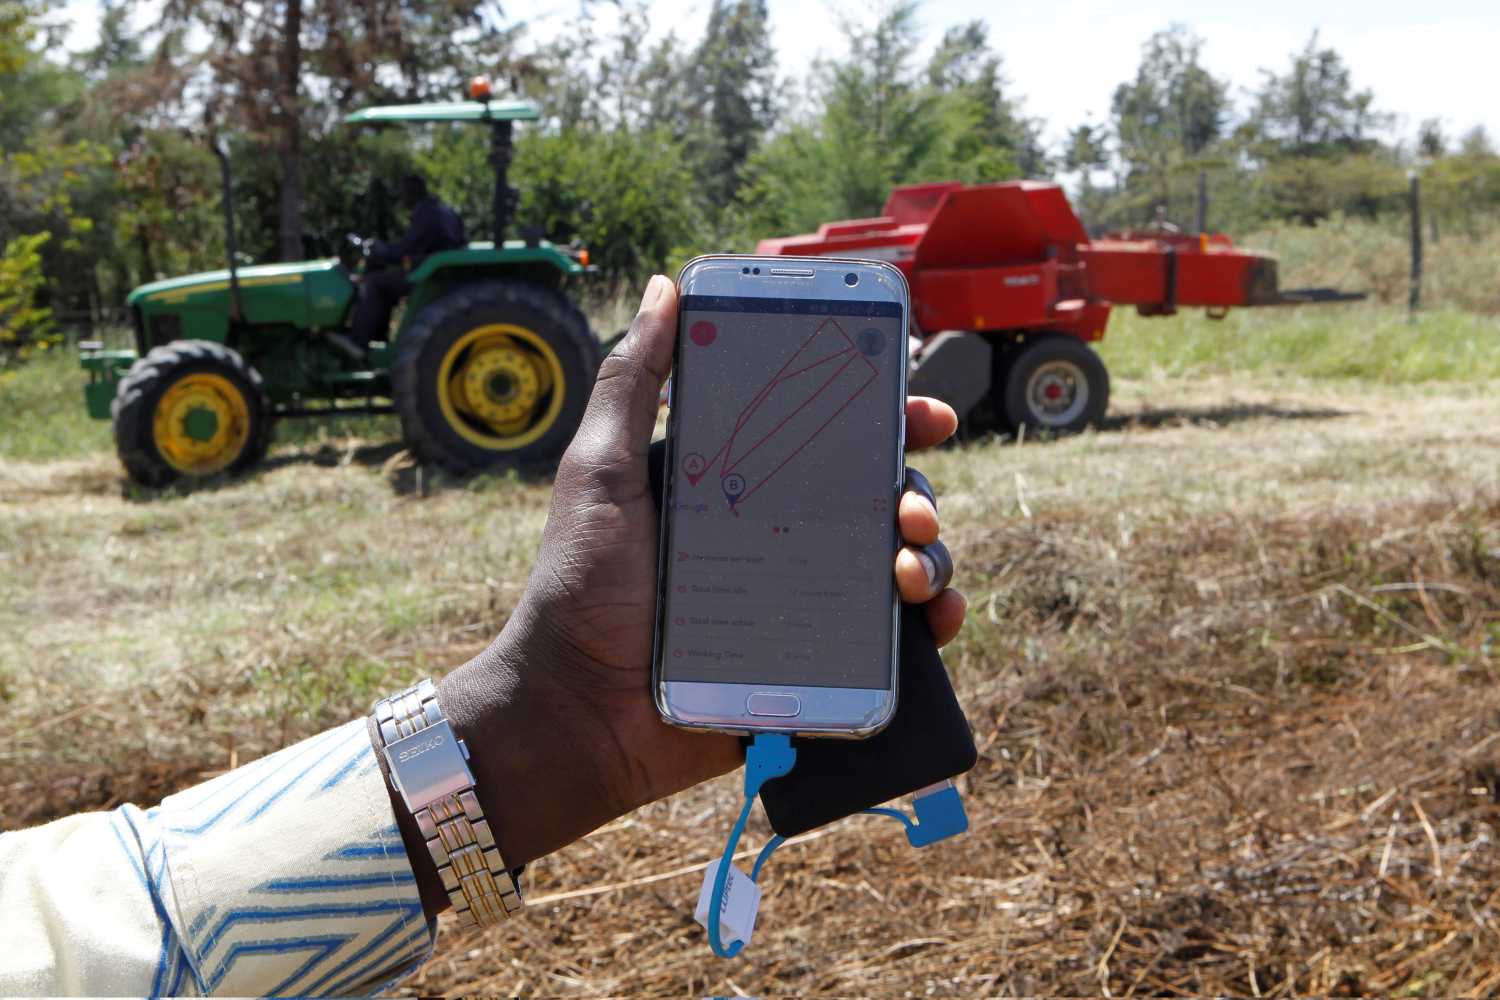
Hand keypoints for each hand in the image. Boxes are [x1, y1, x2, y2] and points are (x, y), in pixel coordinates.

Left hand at [392, 275, 966, 918]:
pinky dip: (931, 623)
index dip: (885, 418)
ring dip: (929, 556)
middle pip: (878, 498)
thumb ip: (630, 382)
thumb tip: (665, 288)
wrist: (577, 712)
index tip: (922, 409)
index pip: (828, 436)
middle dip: (916, 490)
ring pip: (898, 563)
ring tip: (911, 570)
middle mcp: (781, 535)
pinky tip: (935, 617)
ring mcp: (803, 601)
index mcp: (740, 483)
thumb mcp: (602, 471)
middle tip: (911, 504)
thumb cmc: (580, 587)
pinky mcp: (815, 663)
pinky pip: (893, 640)